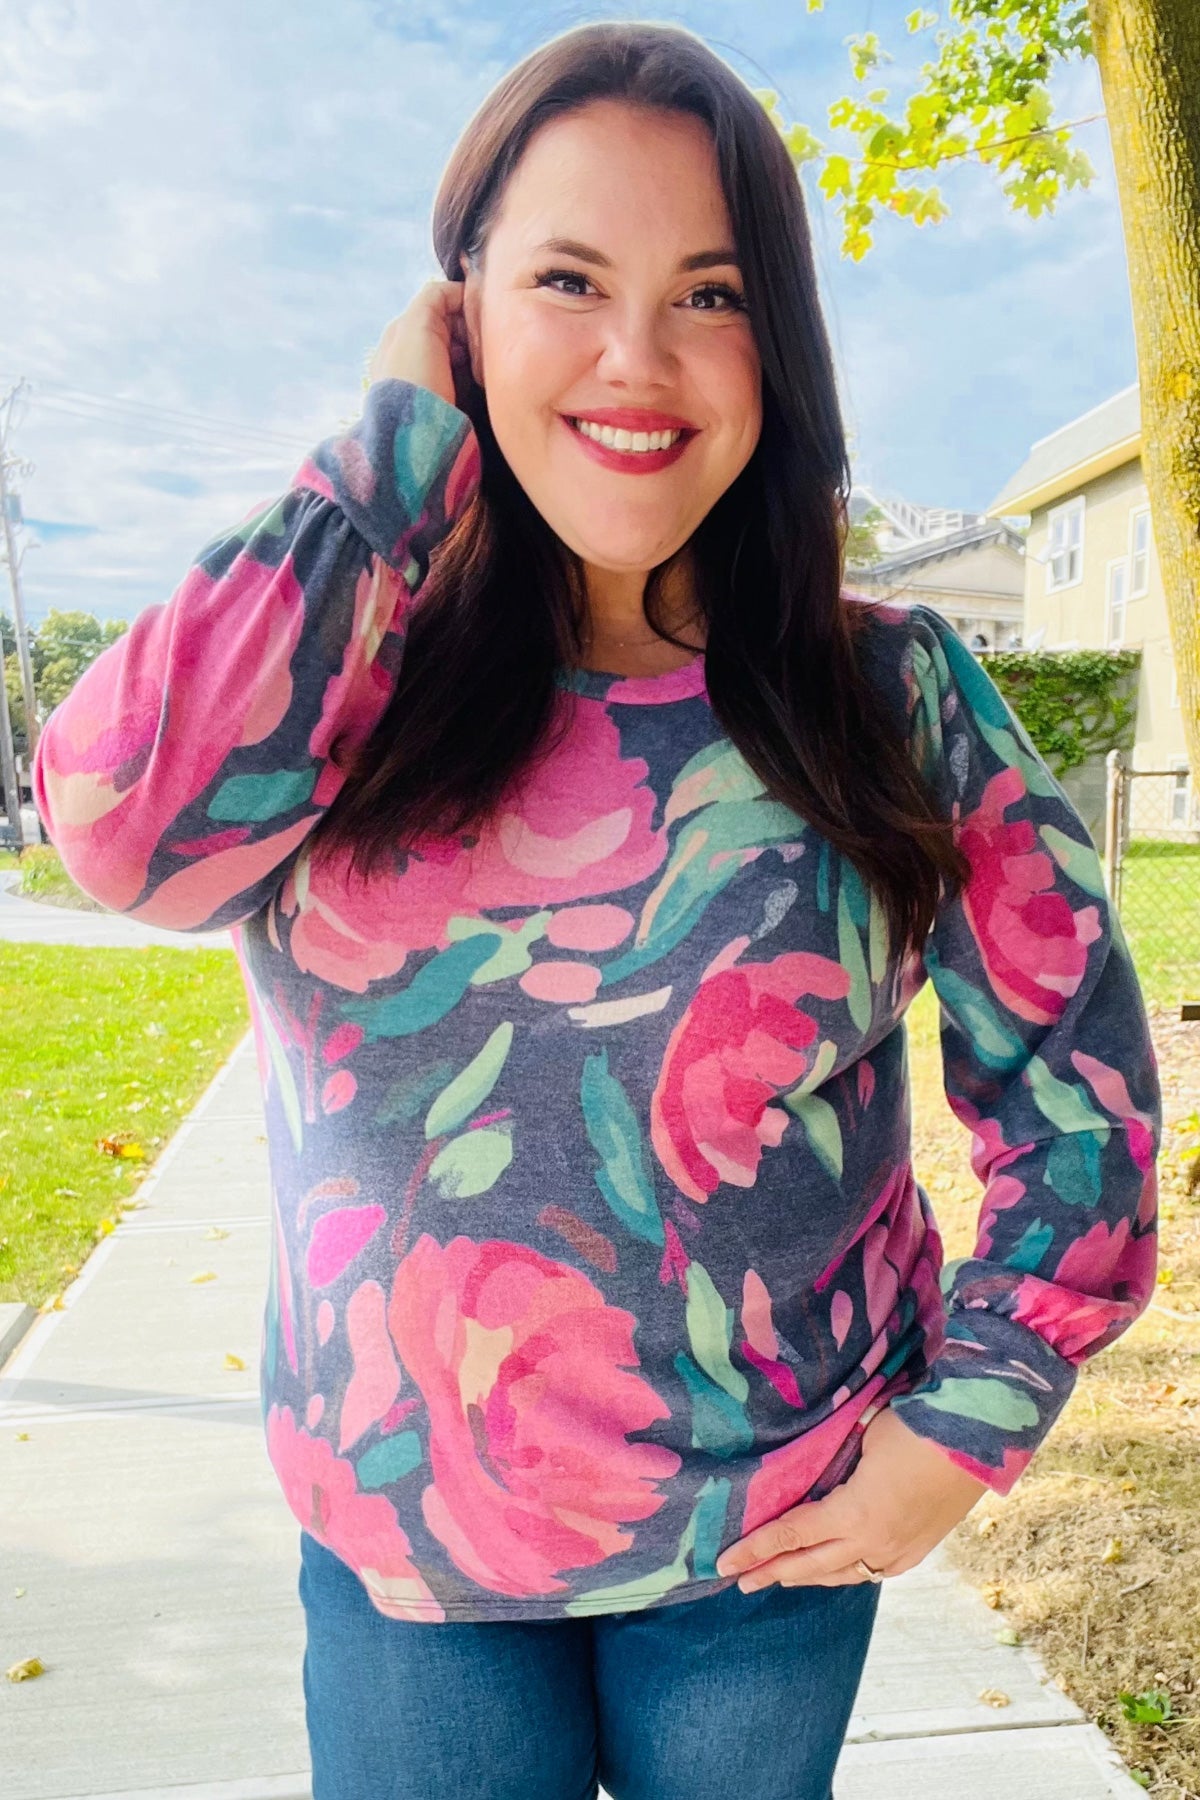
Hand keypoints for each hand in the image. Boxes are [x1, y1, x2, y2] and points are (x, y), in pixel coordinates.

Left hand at [365, 279, 478, 417]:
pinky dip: (477, 377)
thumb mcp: (416, 324)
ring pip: (462, 355)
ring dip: (477, 355)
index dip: (462, 305)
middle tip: (487, 342)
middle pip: (453, 329)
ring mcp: (429, 383)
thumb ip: (435, 297)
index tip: (481, 316)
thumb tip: (458, 292)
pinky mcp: (444, 406)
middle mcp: (412, 355)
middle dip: (471, 330)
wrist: (413, 440)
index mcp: (402, 333)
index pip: (440, 305)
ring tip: (488, 363)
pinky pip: (467, 381)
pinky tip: (484, 382)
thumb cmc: (413, 379)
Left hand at [714, 1404, 991, 1589]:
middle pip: (810, 1565)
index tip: (725, 1561)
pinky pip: (872, 1571)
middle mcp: (874, 1542)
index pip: (792, 1535)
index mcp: (854, 1515)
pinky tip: (837, 1572)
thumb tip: (808, 1478)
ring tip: (780, 1579)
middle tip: (740, 1582)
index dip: (756, 1548)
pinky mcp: (918, 1550)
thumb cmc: (915, 1427)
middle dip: (771, 1572)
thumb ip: (833, 1468)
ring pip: (842, 1574)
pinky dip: (846, 1573)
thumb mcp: (861, 1441)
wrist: (978, 1439)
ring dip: (807, 1577)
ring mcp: (899, 1551)